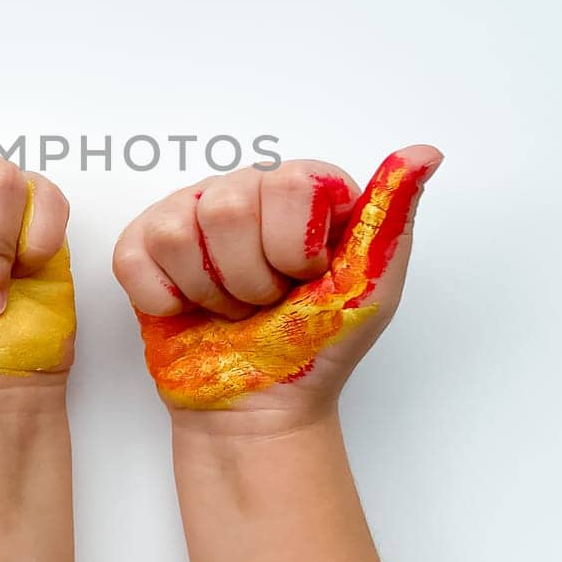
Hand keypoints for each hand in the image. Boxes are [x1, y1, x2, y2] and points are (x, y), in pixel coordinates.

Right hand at [113, 145, 440, 416]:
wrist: (260, 408)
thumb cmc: (316, 349)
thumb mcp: (372, 288)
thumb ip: (391, 216)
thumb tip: (425, 153)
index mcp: (300, 187)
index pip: (289, 183)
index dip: (295, 249)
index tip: (309, 279)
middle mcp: (243, 188)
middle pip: (229, 206)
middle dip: (252, 278)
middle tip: (266, 303)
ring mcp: (188, 214)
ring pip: (179, 230)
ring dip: (212, 293)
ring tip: (231, 309)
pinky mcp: (142, 249)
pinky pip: (136, 256)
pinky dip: (165, 299)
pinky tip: (189, 310)